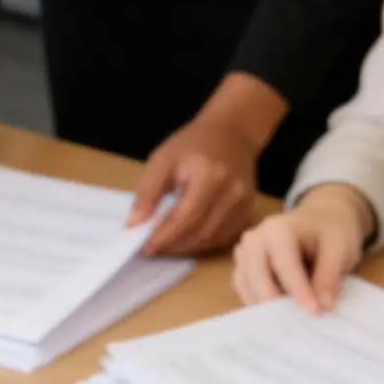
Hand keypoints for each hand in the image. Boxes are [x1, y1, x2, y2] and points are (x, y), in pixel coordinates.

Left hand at [130, 114, 259, 256]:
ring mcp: (245, 204)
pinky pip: (224, 237)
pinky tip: (185, 238)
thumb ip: (147, 194)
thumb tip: (134, 225)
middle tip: (151, 249)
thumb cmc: (192, 144)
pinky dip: (201, 242)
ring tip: (165, 245)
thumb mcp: (162, 161)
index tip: (144, 248)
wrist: (232, 134)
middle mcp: (232, 193)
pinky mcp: (249, 211)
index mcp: (210, 176)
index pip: (185, 217)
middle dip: (173, 246)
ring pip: (212, 239)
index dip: (164, 237)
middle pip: (200, 233)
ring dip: (186, 248)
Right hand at [232, 185, 373, 312]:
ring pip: (246, 285)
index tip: (314, 312)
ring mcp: (244, 253)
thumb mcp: (340, 248)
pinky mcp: (243, 267)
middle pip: (256, 275)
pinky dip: (258, 303)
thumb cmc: (330, 232)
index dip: (299, 289)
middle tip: (296, 325)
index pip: (285, 263)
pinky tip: (279, 316)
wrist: (320, 219)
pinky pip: (245, 289)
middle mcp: (254, 239)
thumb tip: (323, 305)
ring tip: (290, 324)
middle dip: (274, 302)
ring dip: (264, 306)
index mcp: (278, 228)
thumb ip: (330, 275)